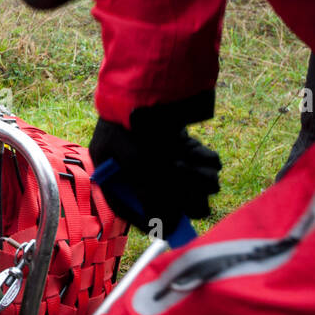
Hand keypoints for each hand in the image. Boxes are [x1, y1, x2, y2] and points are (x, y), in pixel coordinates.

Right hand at [90, 111, 220, 238]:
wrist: (152, 82)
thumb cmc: (135, 124)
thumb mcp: (141, 165)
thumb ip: (152, 198)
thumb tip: (165, 228)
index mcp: (111, 169)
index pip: (125, 204)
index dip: (145, 220)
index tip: (166, 231)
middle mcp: (134, 163)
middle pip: (163, 195)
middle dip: (182, 196)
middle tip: (195, 197)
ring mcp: (158, 151)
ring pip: (186, 180)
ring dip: (197, 179)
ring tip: (196, 167)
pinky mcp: (179, 140)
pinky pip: (197, 161)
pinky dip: (204, 160)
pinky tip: (201, 153)